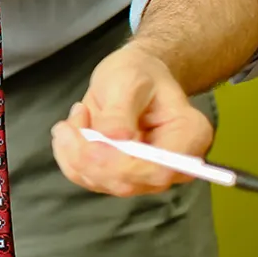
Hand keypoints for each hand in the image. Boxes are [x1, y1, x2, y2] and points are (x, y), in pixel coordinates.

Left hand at [50, 44, 213, 196]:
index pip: (159, 169)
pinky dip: (69, 156)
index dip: (120, 163)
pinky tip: (72, 131)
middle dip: (88, 156)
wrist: (133, 79)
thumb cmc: (138, 74)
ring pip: (100, 182)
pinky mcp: (120, 176)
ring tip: (76, 117)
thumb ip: (120, 113)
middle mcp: (172, 164)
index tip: (91, 138)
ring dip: (73, 152)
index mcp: (189, 137)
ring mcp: (145, 174)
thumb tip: (113, 139)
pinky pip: (86, 178)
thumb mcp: (128, 82)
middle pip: (127, 182)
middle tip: (70, 122)